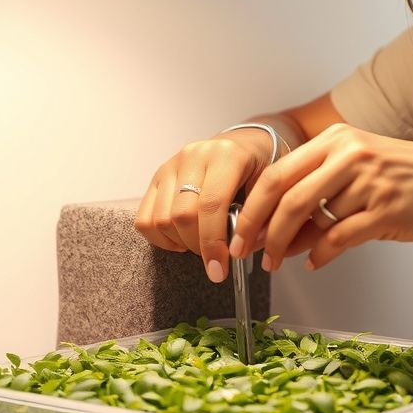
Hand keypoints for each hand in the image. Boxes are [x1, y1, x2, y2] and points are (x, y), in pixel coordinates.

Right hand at [133, 130, 272, 282]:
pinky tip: (181, 239)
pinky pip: (144, 218)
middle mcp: (194, 155)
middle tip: (214, 258)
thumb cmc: (260, 168)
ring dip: (180, 243)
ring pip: (161, 218)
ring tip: (200, 245)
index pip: (211, 204)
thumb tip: (240, 250)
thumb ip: (258, 217)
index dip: (213, 242)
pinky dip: (160, 238)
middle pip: (182, 215)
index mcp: (227, 155)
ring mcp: (172, 165)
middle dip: (197, 246)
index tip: (218, 270)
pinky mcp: (157, 177)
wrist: (247, 143)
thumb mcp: (269, 187)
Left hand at [230, 124, 412, 271]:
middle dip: (259, 229)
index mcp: (338, 139)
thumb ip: (320, 192)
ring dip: (287, 247)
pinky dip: (321, 255)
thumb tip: (277, 231)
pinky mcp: (386, 211)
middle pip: (285, 196)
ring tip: (278, 262)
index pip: (278, 172)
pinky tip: (316, 262)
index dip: (251, 206)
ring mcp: (369, 183)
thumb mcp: (362, 169)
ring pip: (309, 219)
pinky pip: (339, 238)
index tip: (239, 230)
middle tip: (249, 252)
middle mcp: (350, 155)